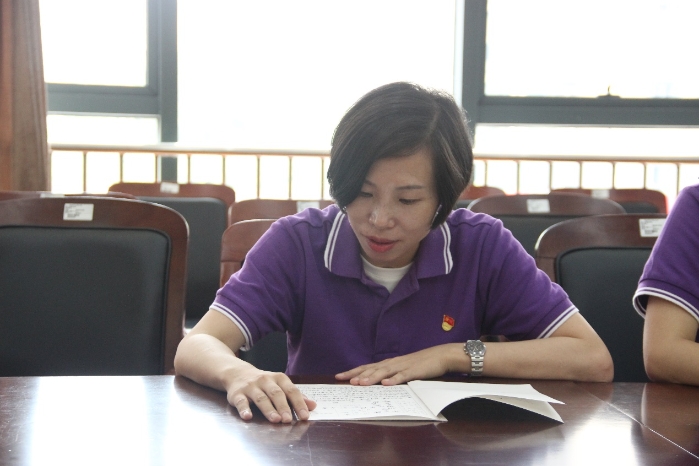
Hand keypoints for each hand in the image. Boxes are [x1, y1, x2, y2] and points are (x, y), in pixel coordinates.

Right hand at [225, 367, 315, 422]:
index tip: (305, 416)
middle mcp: (265, 380)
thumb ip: (296, 396)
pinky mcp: (237, 394)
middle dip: (283, 407)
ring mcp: (251, 387)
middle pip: (276, 394)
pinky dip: (244, 409)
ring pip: (261, 398)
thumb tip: (313, 406)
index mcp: (279, 379)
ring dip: (268, 409)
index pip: (291, 391)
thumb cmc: (264, 383)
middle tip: (289, 420)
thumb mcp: (280, 385)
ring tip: (275, 420)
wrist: (238, 373)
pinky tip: (248, 417)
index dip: (299, 403)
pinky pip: (241, 401)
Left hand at [335, 345, 454, 385]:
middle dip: (358, 375)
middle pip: (372, 369)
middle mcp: (392, 363)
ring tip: (361, 383)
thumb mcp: (402, 368)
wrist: (439, 355)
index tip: (339, 376)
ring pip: (384, 372)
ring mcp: (402, 367)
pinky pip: (402, 376)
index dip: (353, 371)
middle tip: (345, 380)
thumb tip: (376, 383)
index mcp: (389, 363)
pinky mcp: (414, 371)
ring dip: (372, 378)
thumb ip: (390, 374)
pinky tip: (386, 384)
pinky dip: (394, 380)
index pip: (367, 367)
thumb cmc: (420, 363)